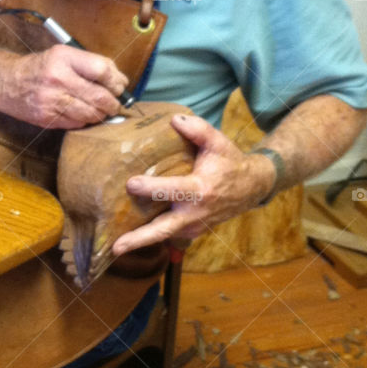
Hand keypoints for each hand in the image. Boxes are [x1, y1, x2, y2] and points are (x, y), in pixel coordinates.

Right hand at [0, 44, 128, 128]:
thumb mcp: (62, 55)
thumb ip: (89, 64)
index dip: (116, 81)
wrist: (5, 83)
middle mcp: (57, 78)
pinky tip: (83, 114)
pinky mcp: (46, 118)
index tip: (120, 86)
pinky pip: (76, 123)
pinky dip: (85, 121)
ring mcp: (51, 101)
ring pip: (90, 114)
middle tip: (116, 104)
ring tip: (102, 111)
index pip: (102, 70)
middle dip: (113, 103)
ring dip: (101, 114)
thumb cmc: (39, 68)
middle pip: (99, 96)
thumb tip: (120, 80)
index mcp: (63, 57)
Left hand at [110, 113, 275, 254]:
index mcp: (201, 190)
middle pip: (163, 230)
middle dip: (139, 239)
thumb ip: (197, 129)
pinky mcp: (191, 231)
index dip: (151, 188)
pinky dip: (149, 236)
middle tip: (116, 247)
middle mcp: (195, 213)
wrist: (251, 188)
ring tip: (115, 246)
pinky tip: (129, 235)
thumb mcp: (218, 142)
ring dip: (140, 240)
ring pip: (163, 235)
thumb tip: (173, 119)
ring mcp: (193, 225)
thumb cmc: (230, 162)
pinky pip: (168, 234)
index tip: (131, 184)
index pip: (172, 190)